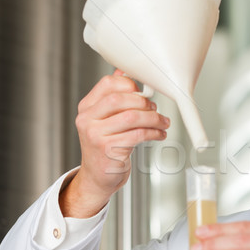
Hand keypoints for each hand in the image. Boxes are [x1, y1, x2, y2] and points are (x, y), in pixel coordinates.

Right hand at [60, 69, 169, 217]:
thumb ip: (114, 98)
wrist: (98, 178)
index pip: (107, 84)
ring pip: (132, 117)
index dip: (130, 84)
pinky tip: (159, 134)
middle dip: (144, 102)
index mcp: (86, 108)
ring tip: (162, 122)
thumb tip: (125, 72)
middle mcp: (87, 120)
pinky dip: (154, 132)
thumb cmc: (106, 147)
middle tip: (155, 109)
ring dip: (154, 118)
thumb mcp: (105, 120)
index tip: (143, 92)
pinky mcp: (109, 151)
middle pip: (120, 99)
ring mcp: (96, 136)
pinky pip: (138, 135)